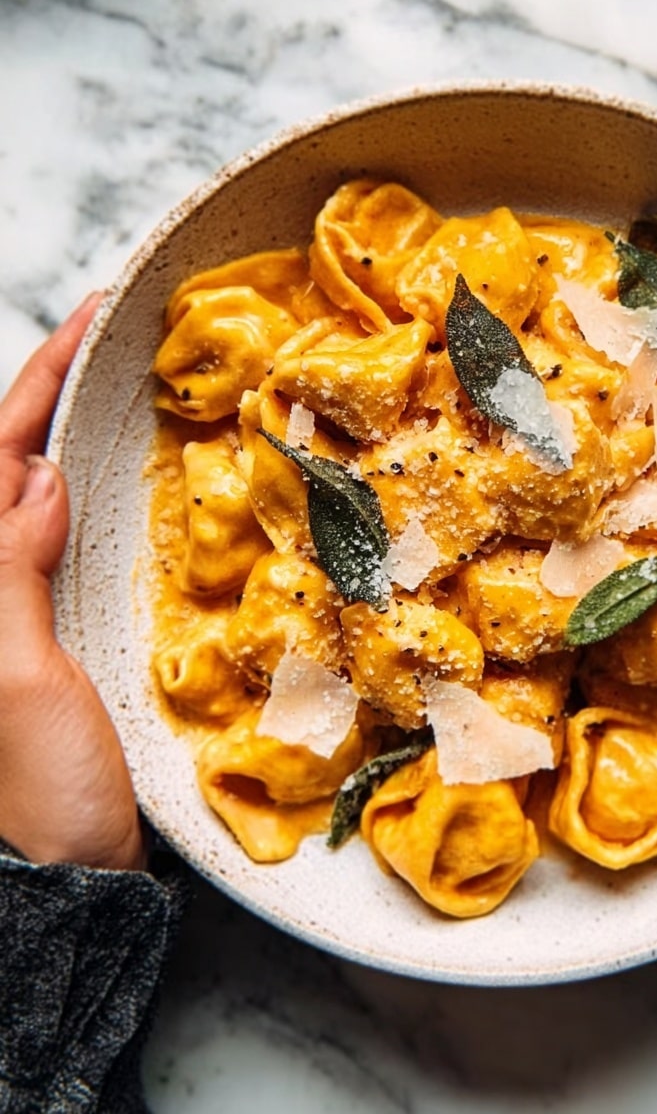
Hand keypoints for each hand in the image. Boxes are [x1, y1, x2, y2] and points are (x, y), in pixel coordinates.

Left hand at [0, 295, 144, 870]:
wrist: (66, 869)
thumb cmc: (40, 786)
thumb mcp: (16, 678)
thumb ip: (6, 572)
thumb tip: (33, 480)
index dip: (33, 386)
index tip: (87, 322)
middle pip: (1, 468)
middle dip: (44, 397)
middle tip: (104, 338)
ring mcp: (14, 608)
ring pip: (31, 499)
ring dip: (64, 437)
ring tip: (110, 386)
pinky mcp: (50, 630)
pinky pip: (61, 541)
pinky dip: (85, 495)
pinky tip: (111, 478)